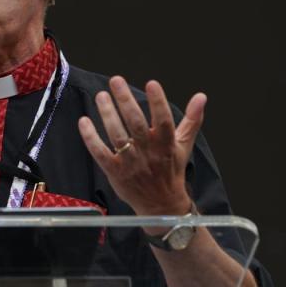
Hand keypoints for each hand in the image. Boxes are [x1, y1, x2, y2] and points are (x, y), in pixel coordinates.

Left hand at [78, 77, 204, 215]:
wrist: (161, 205)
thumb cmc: (171, 170)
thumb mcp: (184, 145)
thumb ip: (192, 120)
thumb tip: (201, 96)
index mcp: (166, 144)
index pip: (163, 120)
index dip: (158, 102)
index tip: (152, 83)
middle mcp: (149, 153)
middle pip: (136, 123)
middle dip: (126, 101)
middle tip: (116, 80)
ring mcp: (131, 163)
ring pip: (117, 136)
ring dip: (108, 115)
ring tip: (101, 96)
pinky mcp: (115, 172)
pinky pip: (101, 153)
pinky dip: (91, 138)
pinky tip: (84, 121)